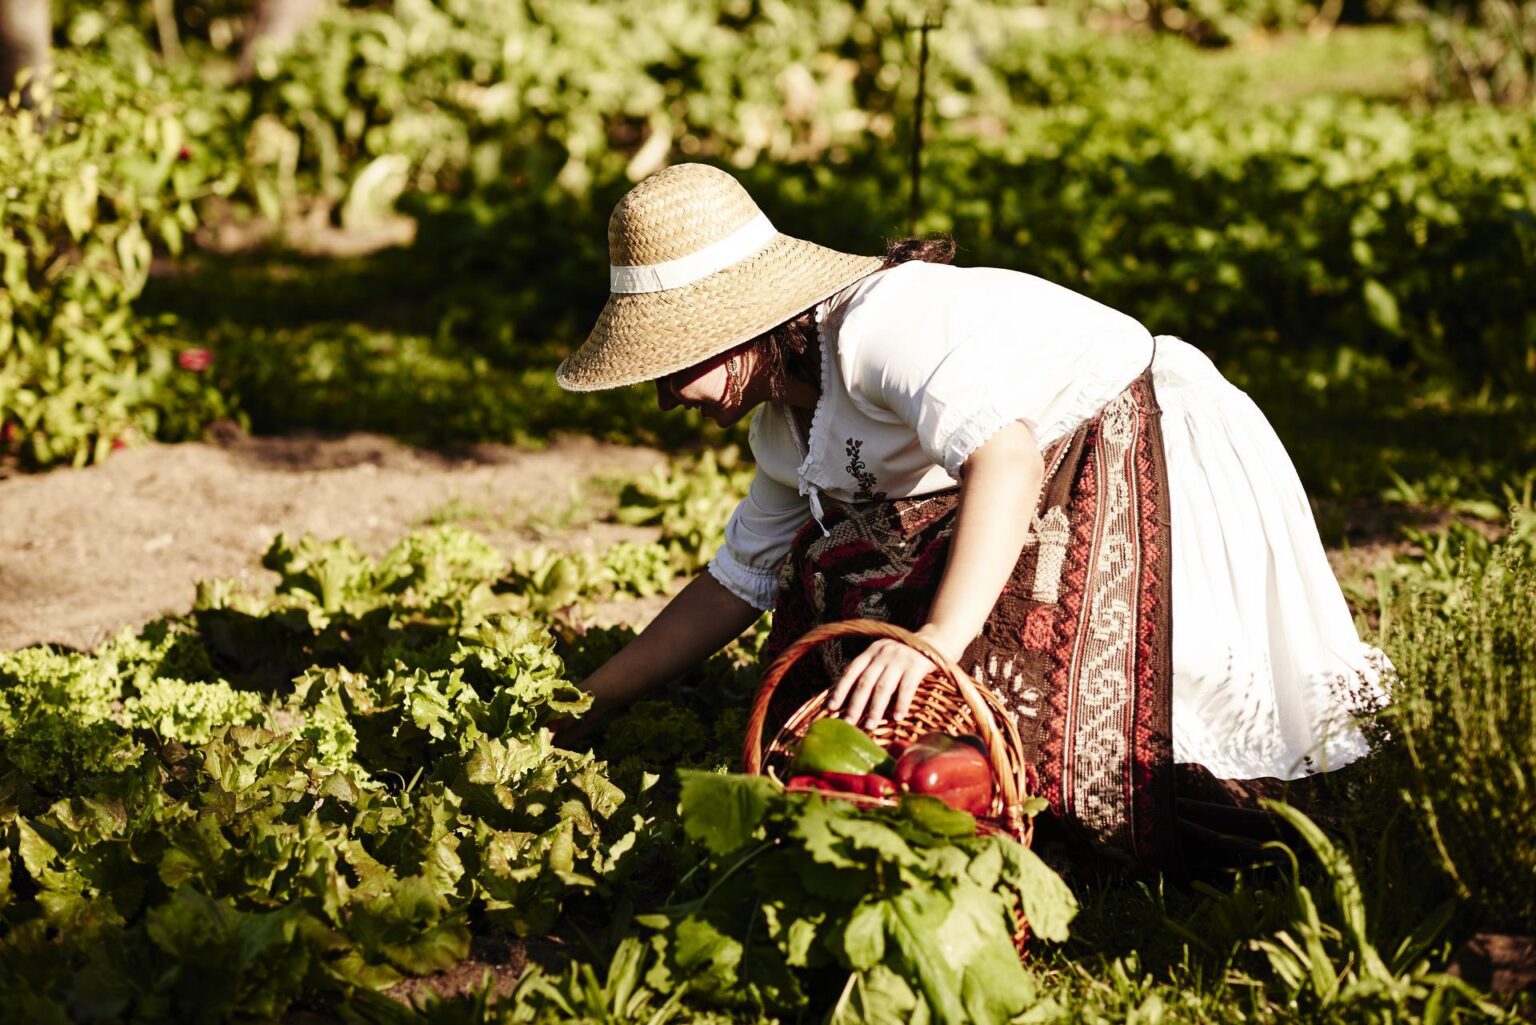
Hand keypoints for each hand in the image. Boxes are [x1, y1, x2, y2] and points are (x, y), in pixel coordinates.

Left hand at [828, 628, 955, 727]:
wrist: (937, 641)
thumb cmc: (907, 656)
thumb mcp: (886, 656)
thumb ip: (872, 670)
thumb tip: (851, 699)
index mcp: (872, 651)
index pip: (851, 671)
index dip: (840, 690)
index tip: (832, 708)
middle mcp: (883, 652)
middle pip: (865, 682)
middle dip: (855, 704)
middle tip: (849, 723)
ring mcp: (900, 658)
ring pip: (883, 687)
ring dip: (875, 709)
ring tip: (870, 726)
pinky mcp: (917, 665)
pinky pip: (906, 688)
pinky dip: (901, 704)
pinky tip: (897, 718)